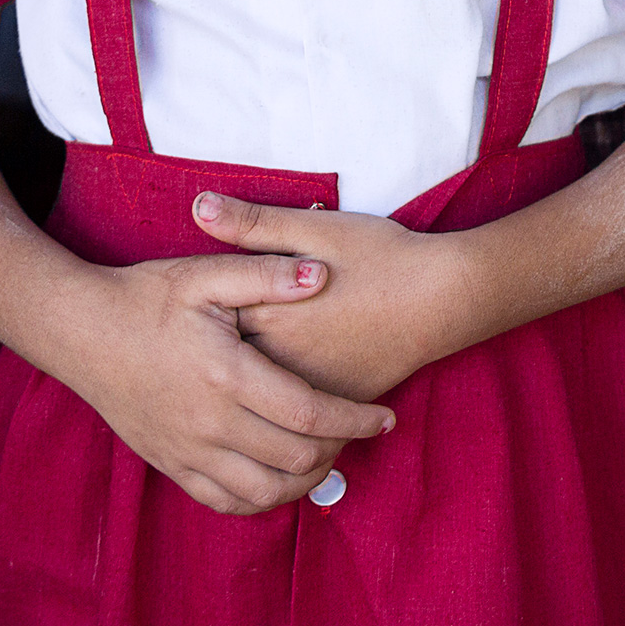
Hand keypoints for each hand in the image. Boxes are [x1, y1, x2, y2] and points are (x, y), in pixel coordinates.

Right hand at [50, 249, 394, 515]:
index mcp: (226, 375)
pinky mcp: (169, 464)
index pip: (310, 414)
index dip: (356, 420)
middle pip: (295, 459)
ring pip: (263, 493)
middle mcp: (208, 423)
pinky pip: (224, 502)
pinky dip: (263, 498)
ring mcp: (186, 450)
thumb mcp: (205, 274)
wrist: (79, 330)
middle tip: (359, 428)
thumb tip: (321, 274)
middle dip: (340, 448)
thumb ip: (267, 273)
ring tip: (328, 453)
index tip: (385, 417)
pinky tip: (281, 475)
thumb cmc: (145, 297)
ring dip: (306, 480)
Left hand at [198, 191, 471, 404]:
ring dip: (238, 397)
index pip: (207, 323)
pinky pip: (294, 420)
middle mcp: (282, 358)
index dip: (193, 318)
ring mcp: (311, 386)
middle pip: (225, 369)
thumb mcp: (317, 228)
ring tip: (218, 391)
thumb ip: (255, 223)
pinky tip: (265, 411)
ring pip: (257, 402)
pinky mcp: (338, 401)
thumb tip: (198, 205)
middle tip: (186, 360)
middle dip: (206, 364)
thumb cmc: (383, 257)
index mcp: (268, 312)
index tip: (179, 313)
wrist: (444, 298)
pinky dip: (277, 416)